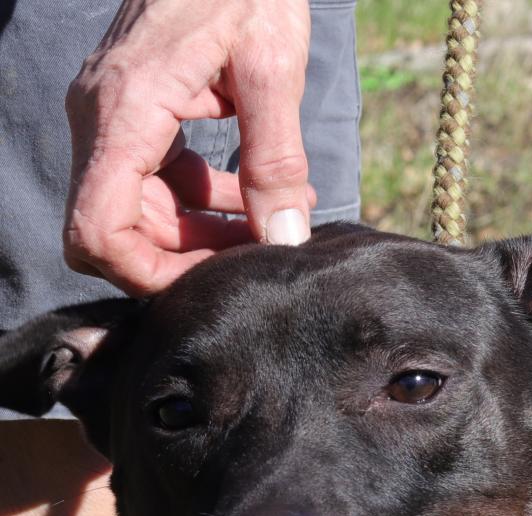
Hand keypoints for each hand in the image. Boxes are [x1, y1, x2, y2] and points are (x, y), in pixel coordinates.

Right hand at [64, 0, 313, 295]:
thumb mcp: (271, 69)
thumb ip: (277, 161)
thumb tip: (286, 240)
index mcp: (126, 112)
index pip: (98, 230)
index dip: (148, 275)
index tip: (210, 282)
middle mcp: (105, 120)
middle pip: (118, 232)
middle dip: (186, 259)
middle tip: (254, 257)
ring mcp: (117, 118)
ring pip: (141, 213)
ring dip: (202, 235)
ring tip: (270, 228)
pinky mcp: (140, 116)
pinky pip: (159, 182)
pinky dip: (204, 203)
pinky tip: (258, 199)